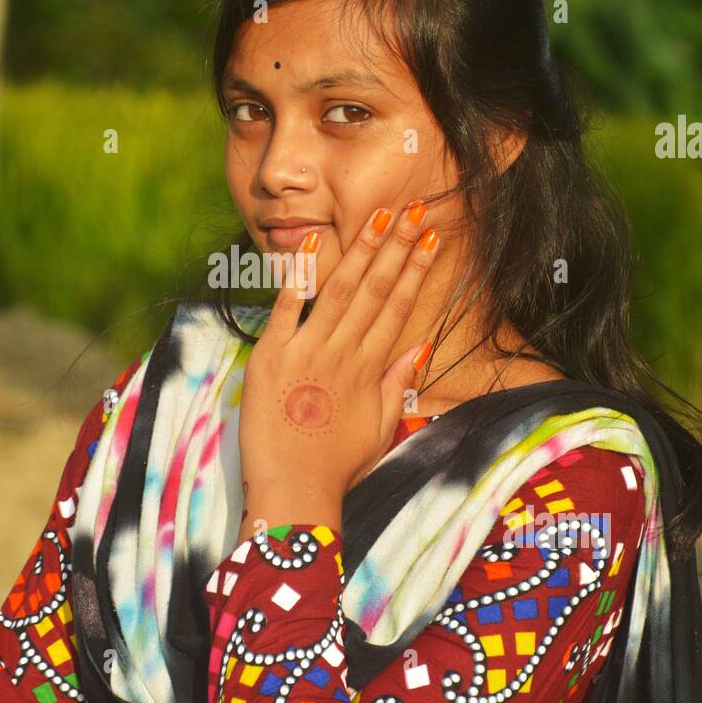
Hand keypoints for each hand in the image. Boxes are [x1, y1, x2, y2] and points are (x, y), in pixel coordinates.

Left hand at [237, 200, 440, 539]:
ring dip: (361, 252)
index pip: (398, 308)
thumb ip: (397, 383)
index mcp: (369, 369)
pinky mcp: (270, 357)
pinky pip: (285, 309)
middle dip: (396, 247)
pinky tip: (312, 243)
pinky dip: (297, 276)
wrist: (294, 493)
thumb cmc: (336, 466)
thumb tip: (420, 344)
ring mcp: (305, 352)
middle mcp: (342, 354)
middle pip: (374, 291)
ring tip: (379, 217)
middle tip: (415, 209)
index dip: (416, 271)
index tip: (431, 239)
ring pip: (339, 291)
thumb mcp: (379, 428)